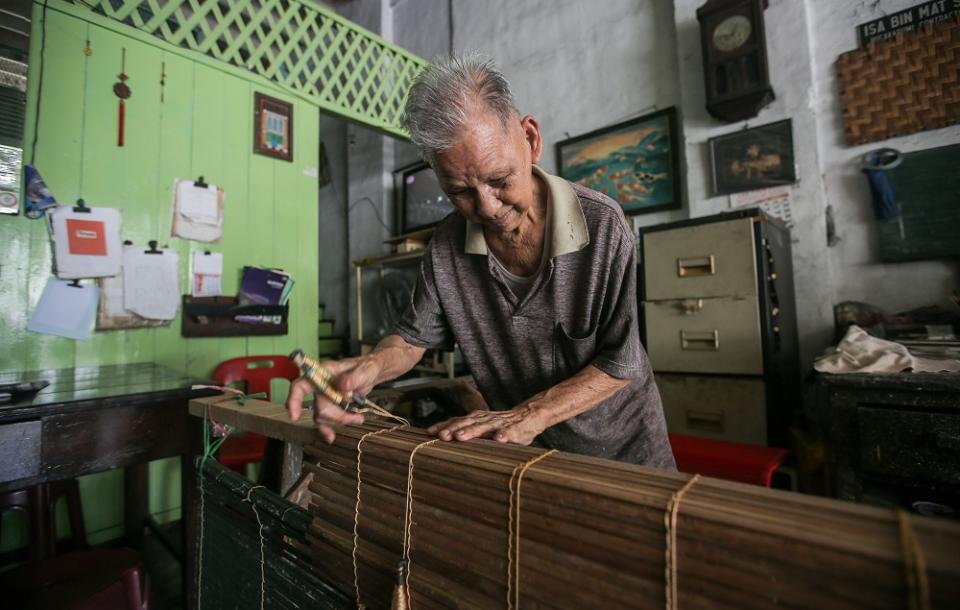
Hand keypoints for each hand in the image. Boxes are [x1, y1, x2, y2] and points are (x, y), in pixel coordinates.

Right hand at [285, 356, 380, 443]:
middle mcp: (320, 384)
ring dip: (339, 421)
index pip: (301, 385)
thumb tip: (342, 385)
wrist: (372, 373)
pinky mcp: (330, 405)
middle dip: (337, 416)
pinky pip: (325, 420)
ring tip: (358, 419)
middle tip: (356, 418)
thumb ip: (353, 377)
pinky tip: (332, 436)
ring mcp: (324, 395)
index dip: (294, 399)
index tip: (294, 416)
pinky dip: (330, 428)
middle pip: (318, 407)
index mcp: (323, 372)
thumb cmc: (366, 367)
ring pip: (322, 416)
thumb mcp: (364, 371)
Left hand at [426, 406, 542, 444]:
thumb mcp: (485, 426)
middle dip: (454, 429)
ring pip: (485, 427)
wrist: (532, 414)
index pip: (458, 421)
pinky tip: (498, 439)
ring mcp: (501, 424)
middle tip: (442, 436)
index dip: (444, 425)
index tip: (430, 432)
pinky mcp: (516, 429)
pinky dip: (504, 435)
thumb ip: (470, 430)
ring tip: (461, 437)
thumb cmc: (505, 424)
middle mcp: (487, 419)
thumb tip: (447, 437)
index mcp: (478, 419)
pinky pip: (510, 432)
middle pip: (468, 423)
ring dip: (472, 431)